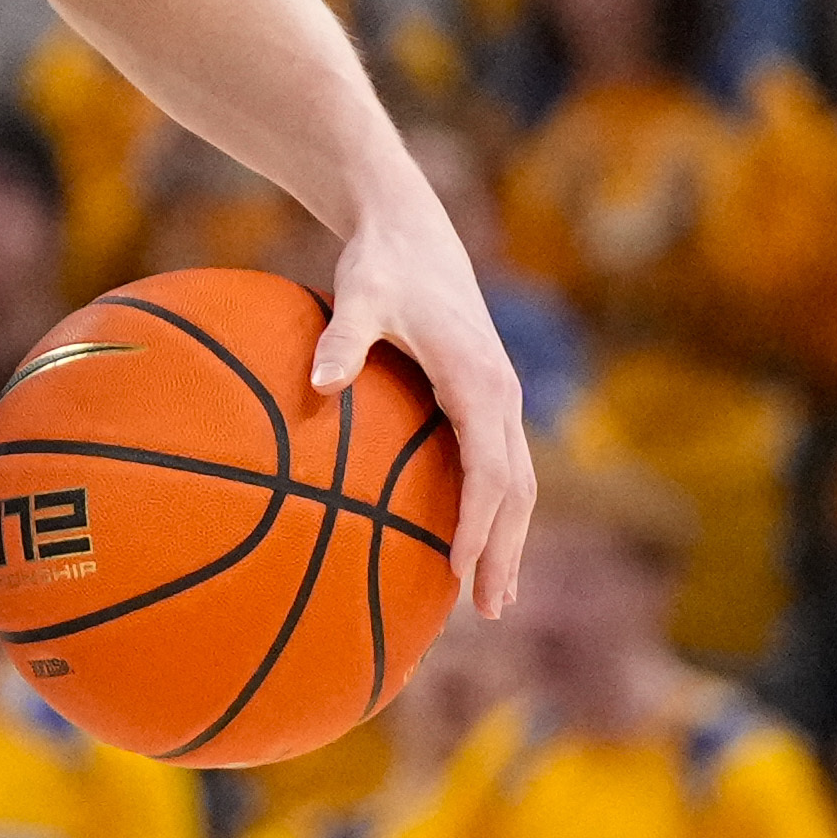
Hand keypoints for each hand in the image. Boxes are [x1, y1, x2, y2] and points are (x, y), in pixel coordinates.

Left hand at [316, 185, 533, 618]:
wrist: (411, 229)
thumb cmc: (380, 263)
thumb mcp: (358, 294)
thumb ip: (342, 338)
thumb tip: (318, 381)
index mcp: (478, 380)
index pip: (490, 471)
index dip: (479, 525)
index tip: (460, 572)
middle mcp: (502, 393)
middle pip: (517, 489)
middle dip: (505, 550)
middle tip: (488, 609)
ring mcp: (501, 395)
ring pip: (518, 481)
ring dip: (509, 539)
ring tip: (491, 597)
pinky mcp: (488, 395)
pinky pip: (500, 464)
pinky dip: (496, 510)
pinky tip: (470, 543)